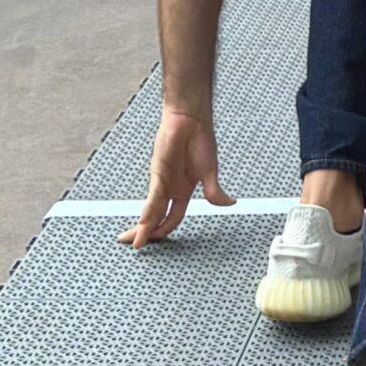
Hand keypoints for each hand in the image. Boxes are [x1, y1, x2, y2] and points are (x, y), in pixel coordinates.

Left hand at [119, 108, 232, 246]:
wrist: (191, 120)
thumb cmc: (201, 141)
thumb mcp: (210, 172)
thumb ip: (215, 192)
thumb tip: (231, 204)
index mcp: (182, 191)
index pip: (171, 217)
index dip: (164, 231)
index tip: (153, 242)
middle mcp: (169, 189)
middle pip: (156, 217)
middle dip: (146, 233)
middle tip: (134, 246)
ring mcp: (162, 181)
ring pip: (151, 210)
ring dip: (143, 227)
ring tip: (134, 241)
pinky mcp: (159, 172)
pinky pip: (155, 196)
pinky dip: (150, 210)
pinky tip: (144, 223)